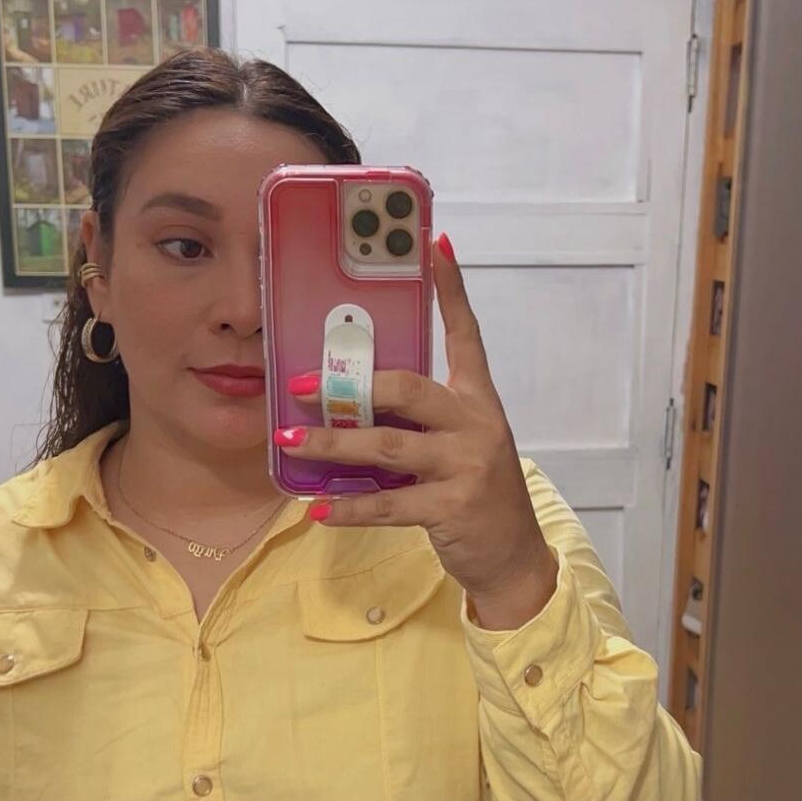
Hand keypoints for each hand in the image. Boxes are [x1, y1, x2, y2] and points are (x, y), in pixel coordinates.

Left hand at [275, 233, 557, 624]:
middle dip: (351, 387)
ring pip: (388, 445)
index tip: (433, 245)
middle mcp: (476, 425)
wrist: (512, 555)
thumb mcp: (461, 445)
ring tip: (289, 443)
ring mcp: (466, 466)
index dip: (450, 290)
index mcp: (478, 402)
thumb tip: (353, 403)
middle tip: (302, 387)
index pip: (466, 336)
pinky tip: (318, 510)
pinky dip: (350, 508)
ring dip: (333, 444)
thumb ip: (421, 420)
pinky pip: (388, 504)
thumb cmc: (476, 494)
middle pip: (409, 389)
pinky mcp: (452, 507)